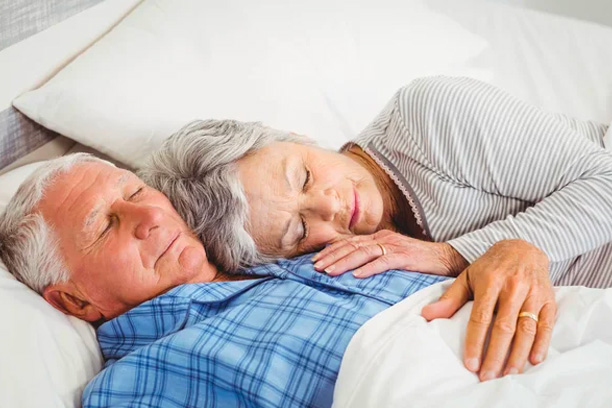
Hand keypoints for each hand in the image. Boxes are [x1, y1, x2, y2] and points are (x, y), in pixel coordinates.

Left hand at [311, 230, 467, 277]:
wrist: (446, 258)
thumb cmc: (417, 260)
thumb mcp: (392, 256)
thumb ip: (374, 259)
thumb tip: (353, 270)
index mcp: (378, 238)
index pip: (349, 243)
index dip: (331, 251)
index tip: (314, 260)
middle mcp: (383, 239)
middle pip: (352, 246)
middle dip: (331, 257)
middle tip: (315, 268)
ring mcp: (394, 246)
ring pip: (363, 252)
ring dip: (344, 262)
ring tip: (329, 272)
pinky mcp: (405, 256)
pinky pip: (384, 261)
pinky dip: (370, 268)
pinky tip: (357, 276)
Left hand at [421, 239, 555, 380]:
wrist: (522, 247)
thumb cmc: (490, 267)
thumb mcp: (467, 277)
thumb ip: (450, 298)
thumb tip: (426, 315)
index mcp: (490, 282)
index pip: (480, 317)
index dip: (475, 342)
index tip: (470, 364)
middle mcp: (513, 287)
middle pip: (504, 327)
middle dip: (495, 355)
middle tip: (487, 376)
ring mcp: (533, 293)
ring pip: (526, 329)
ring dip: (518, 354)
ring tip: (509, 374)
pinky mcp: (549, 299)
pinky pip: (546, 324)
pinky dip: (541, 344)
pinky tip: (533, 361)